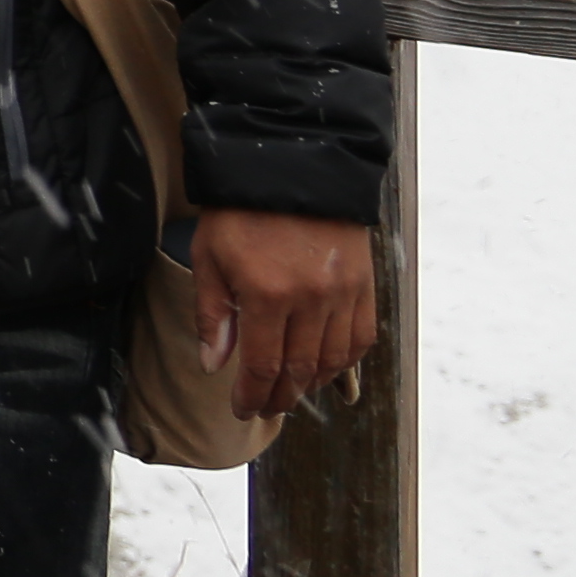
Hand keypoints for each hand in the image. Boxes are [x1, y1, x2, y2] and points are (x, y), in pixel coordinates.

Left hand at [186, 208, 379, 421]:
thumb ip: (212, 315)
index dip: (252, 395)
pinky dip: (345, 360)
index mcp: (267, 295)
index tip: (243, 409)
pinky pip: (361, 337)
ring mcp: (343, 293)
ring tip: (291, 393)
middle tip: (265, 408)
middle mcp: (311, 300)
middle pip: (299, 370)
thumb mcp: (210, 257)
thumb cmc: (241, 212)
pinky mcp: (365, 284)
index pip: (262, 366)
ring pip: (333, 359)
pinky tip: (326, 368)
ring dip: (312, 384)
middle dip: (280, 397)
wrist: (292, 167)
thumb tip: (214, 365)